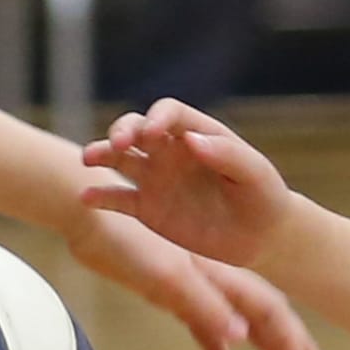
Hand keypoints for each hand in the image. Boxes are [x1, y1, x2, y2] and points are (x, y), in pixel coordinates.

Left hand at [68, 165, 324, 349]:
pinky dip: (216, 347)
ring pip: (237, 321)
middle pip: (262, 313)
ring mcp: (191, 285)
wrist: (86, 214)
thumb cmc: (124, 241)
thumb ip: (203, 304)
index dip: (289, 339)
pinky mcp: (166, 292)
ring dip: (263, 347)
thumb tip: (240, 336)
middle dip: (289, 342)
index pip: (267, 310)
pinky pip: (202, 326)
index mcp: (218, 273)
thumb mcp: (167, 276)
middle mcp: (212, 277)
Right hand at [82, 99, 293, 271]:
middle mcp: (171, 151)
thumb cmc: (263, 197)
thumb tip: (191, 140)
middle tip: (118, 144)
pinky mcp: (146, 208)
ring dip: (102, 154)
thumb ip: (227, 154)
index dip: (156, 118)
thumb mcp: (255, 175)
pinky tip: (87, 198)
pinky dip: (100, 197)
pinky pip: (117, 199)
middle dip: (123, 130)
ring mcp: (156, 178)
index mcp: (197, 134)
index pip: (168, 113)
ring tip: (89, 159)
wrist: (259, 236)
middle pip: (136, 128)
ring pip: (120, 159)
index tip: (151, 134)